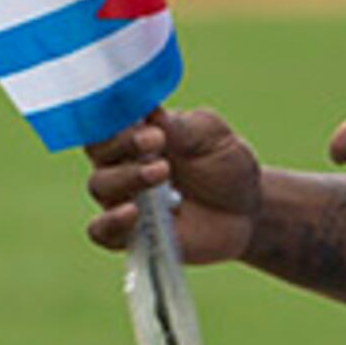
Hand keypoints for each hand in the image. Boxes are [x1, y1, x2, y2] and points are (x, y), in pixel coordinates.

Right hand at [81, 108, 264, 264]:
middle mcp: (122, 164)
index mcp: (137, 134)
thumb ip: (181, 125)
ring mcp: (123, 199)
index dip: (118, 117)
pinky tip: (131, 213)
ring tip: (162, 172)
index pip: (108, 120)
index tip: (145, 118)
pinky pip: (102, 232)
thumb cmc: (225, 165)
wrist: (247, 211)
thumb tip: (150, 109)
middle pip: (98, 150)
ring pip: (99, 185)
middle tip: (157, 141)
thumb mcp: (212, 136)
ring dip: (125, 177)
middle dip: (123, 143)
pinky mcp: (130, 234)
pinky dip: (110, 222)